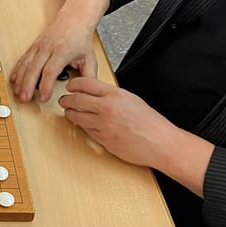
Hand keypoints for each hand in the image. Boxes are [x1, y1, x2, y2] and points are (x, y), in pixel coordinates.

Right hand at [10, 18, 97, 102]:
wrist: (74, 20)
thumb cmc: (80, 39)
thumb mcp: (90, 58)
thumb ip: (89, 77)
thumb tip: (86, 93)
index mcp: (62, 51)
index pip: (51, 70)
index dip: (46, 85)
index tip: (44, 98)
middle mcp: (48, 47)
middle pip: (34, 68)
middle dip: (28, 85)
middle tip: (25, 99)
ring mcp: (39, 45)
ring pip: (26, 64)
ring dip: (21, 79)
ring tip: (18, 92)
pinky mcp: (33, 45)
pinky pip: (23, 59)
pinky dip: (17, 70)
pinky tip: (14, 80)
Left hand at [58, 78, 176, 167]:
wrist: (160, 143)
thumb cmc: (151, 123)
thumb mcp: (131, 99)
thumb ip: (112, 95)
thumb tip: (96, 93)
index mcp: (115, 95)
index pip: (85, 83)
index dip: (74, 84)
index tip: (70, 86)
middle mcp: (107, 108)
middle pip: (76, 99)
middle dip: (67, 99)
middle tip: (65, 100)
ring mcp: (103, 125)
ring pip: (77, 116)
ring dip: (71, 114)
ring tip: (70, 112)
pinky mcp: (103, 139)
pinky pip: (86, 130)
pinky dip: (83, 126)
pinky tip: (83, 124)